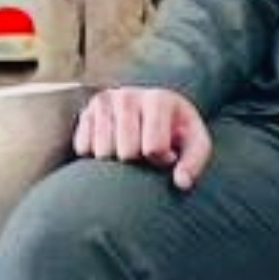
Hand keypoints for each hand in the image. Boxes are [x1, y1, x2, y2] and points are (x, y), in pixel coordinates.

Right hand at [76, 85, 211, 189]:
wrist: (154, 109)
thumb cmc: (176, 130)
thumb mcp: (195, 142)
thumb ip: (194, 162)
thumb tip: (182, 183)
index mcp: (158, 99)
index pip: (153, 147)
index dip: (162, 159)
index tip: (169, 153)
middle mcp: (127, 96)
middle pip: (126, 153)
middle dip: (138, 160)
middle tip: (146, 151)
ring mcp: (103, 104)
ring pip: (103, 153)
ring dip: (117, 159)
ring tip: (132, 146)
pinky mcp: (85, 114)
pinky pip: (83, 149)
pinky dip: (97, 154)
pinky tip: (114, 143)